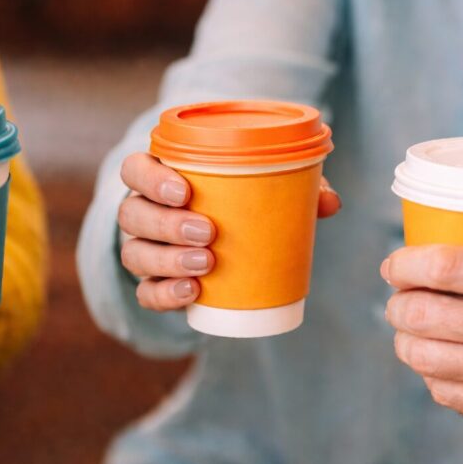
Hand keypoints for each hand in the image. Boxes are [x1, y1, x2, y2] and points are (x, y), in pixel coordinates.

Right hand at [118, 152, 339, 311]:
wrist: (220, 241)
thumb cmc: (240, 201)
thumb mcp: (264, 187)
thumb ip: (294, 187)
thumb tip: (329, 202)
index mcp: (160, 175)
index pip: (135, 168)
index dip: (151, 178)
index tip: (185, 190)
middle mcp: (143, 210)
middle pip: (133, 213)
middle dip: (167, 224)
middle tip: (208, 231)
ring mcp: (144, 248)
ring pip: (135, 253)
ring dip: (167, 260)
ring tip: (205, 264)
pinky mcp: (153, 283)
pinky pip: (145, 292)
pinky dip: (165, 294)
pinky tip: (191, 293)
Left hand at [382, 200, 462, 450]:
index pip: (444, 265)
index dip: (404, 263)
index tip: (394, 263)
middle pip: (421, 314)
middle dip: (397, 302)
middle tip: (399, 295)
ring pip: (426, 360)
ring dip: (406, 341)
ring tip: (409, 329)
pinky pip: (451, 396)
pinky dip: (435, 379)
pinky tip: (439, 366)